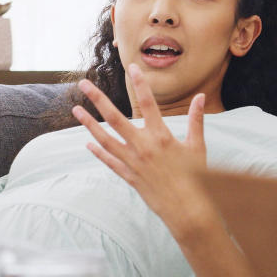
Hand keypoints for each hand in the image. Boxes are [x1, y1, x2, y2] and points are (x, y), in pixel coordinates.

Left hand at [72, 64, 214, 232]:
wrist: (187, 209)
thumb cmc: (196, 178)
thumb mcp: (197, 147)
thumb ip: (195, 120)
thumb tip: (199, 96)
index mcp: (162, 136)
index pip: (148, 104)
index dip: (141, 84)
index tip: (131, 67)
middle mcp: (143, 147)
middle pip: (115, 118)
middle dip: (98, 99)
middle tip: (83, 84)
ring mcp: (133, 162)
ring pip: (105, 139)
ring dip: (89, 124)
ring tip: (76, 110)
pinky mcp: (129, 176)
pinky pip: (109, 161)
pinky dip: (98, 152)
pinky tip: (88, 143)